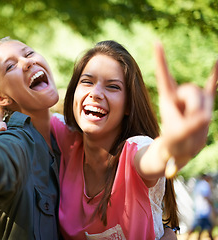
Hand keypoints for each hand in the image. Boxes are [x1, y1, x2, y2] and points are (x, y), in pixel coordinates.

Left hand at [155, 42, 217, 176]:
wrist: (180, 149)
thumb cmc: (174, 143)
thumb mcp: (178, 136)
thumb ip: (190, 126)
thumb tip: (204, 117)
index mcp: (166, 98)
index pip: (164, 76)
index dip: (161, 60)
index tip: (157, 42)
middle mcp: (178, 95)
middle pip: (191, 89)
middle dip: (194, 105)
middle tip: (189, 122)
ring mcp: (191, 99)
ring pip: (203, 94)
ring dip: (202, 110)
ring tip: (195, 124)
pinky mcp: (204, 103)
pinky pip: (210, 87)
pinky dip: (214, 75)